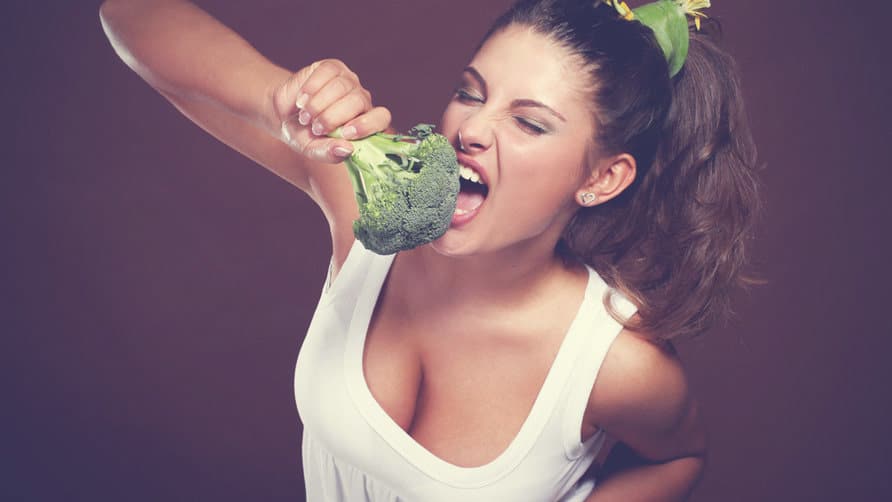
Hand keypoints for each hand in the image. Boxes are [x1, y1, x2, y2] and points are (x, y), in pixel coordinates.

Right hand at [271, 59, 390, 162]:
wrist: (283, 115)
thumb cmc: (304, 134)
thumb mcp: (312, 149)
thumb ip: (328, 153)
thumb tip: (347, 149)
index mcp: (364, 122)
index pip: (381, 118)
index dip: (367, 124)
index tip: (347, 133)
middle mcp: (360, 100)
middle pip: (358, 101)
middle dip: (333, 117)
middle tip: (316, 128)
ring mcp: (347, 81)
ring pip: (341, 86)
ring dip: (319, 104)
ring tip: (305, 117)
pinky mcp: (332, 68)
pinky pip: (327, 72)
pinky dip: (312, 88)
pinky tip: (302, 100)